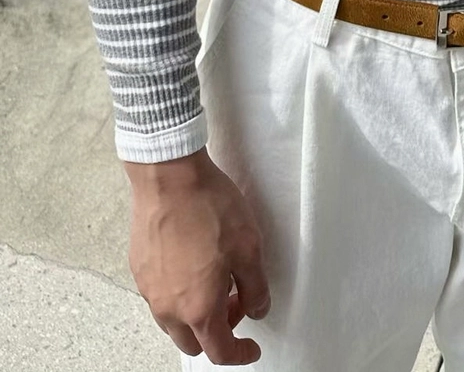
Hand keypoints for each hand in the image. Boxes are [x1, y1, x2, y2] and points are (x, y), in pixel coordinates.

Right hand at [125, 148, 270, 364]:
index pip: (219, 352)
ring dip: (195, 314)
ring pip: (172, 320)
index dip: (240, 354)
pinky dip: (178, 293)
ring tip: (216, 279)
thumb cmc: (208, 207)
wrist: (169, 176)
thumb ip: (256, 287)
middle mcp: (168, 306)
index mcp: (198, 309)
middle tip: (236, 304)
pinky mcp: (139, 267)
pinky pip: (159, 295)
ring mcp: (149, 288)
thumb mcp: (249, 247)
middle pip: (192, 341)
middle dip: (217, 333)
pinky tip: (193, 263)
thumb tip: (257, 308)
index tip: (252, 347)